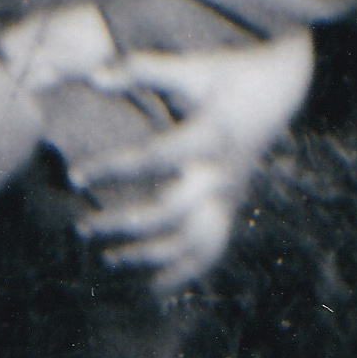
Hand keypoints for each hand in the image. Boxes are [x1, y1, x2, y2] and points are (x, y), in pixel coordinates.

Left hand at [66, 33, 313, 296]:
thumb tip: (93, 76)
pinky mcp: (232, 209)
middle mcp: (220, 176)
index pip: (152, 159)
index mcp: (208, 138)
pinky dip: (184, 273)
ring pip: (189, 244)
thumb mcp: (189, 68)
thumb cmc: (228, 76)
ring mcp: (229, 198)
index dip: (112, 168)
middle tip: (82, 228)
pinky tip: (154, 289)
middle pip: (168, 213)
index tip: (74, 176)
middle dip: (123, 224)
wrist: (282, 92)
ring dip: (149, 256)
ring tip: (107, 259)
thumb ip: (141, 69)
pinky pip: (211, 252)